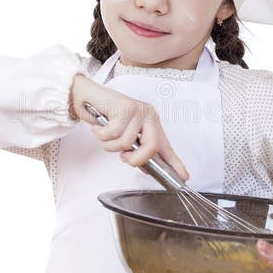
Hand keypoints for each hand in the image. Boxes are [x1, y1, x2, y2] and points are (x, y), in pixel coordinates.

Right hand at [69, 73, 188, 180]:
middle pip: (151, 147)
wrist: (88, 96)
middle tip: (124, 157)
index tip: (184, 176)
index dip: (175, 163)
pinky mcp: (124, 108)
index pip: (166, 147)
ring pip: (127, 143)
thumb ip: (136, 149)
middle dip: (136, 159)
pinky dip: (102, 134)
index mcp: (152, 123)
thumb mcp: (124, 135)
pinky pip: (113, 134)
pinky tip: (99, 127)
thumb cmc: (106, 115)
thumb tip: (144, 167)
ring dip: (110, 144)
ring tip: (105, 134)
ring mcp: (137, 111)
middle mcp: (148, 116)